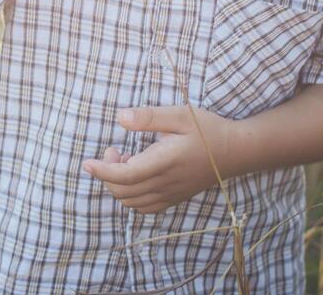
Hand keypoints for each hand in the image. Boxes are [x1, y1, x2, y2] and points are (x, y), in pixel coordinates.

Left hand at [81, 105, 239, 214]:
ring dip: (119, 185)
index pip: (125, 175)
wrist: (236, 151)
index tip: (86, 161)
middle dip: (108, 173)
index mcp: (164, 162)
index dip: (102, 170)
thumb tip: (120, 118)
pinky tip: (137, 175)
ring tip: (126, 160)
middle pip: (123, 191)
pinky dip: (131, 197)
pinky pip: (145, 207)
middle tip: (115, 149)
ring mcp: (171, 194)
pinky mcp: (175, 198)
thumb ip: (149, 117)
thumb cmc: (207, 129)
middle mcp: (166, 183)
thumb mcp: (179, 115)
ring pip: (132, 202)